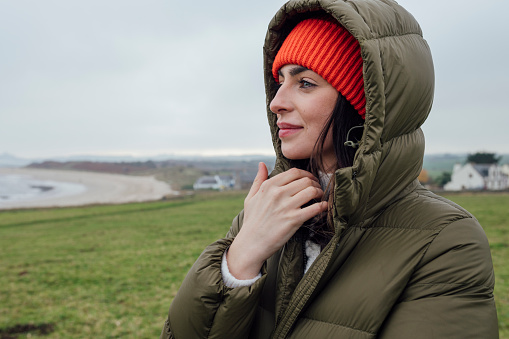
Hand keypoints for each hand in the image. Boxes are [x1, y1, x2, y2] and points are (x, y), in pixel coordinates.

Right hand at [226, 163, 326, 278]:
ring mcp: (286, 206)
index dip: (306, 174)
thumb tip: (262, 164)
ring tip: (320, 198)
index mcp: (268, 186)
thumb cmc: (252, 221)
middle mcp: (277, 193)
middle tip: (317, 189)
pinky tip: (323, 207)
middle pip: (305, 180)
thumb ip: (258, 180)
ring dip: (320, 193)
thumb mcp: (250, 198)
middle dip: (315, 183)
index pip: (294, 172)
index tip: (310, 180)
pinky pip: (314, 208)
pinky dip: (322, 206)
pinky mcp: (294, 220)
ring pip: (311, 191)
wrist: (251, 244)